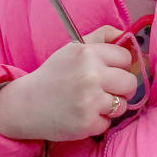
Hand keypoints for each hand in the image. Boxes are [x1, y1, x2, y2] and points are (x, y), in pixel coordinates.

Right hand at [0, 25, 137, 140]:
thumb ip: (100, 36)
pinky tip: (82, 115)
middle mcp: (90, 75)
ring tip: (91, 102)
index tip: (110, 71)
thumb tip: (126, 33)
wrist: (26, 105)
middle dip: (122, 88)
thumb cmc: (53, 75)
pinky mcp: (87, 123)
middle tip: (105, 90)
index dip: (120, 66)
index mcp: (87, 53)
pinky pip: (108, 123)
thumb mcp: (72, 48)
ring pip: (122, 105)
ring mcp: (89, 100)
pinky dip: (97, 122)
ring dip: (110, 107)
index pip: (125, 57)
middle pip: (130, 82)